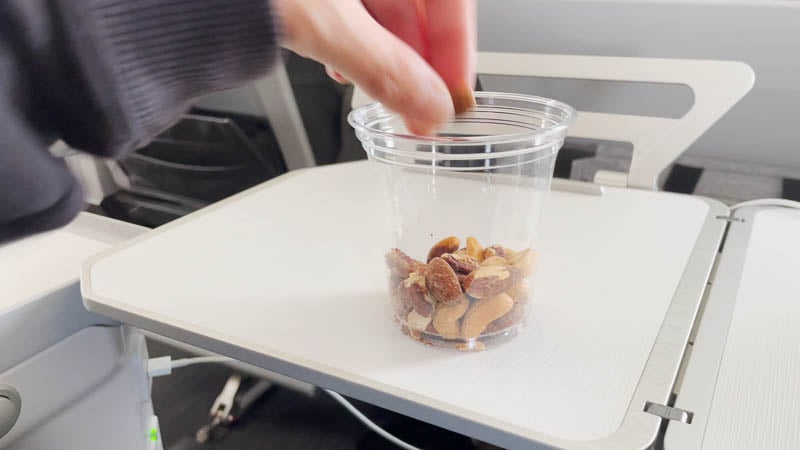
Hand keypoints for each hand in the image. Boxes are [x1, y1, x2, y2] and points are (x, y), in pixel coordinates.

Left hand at [275, 0, 475, 134]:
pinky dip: (354, 44)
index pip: (449, 0)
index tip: (454, 94)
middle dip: (419, 62)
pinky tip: (345, 69)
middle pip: (419, 10)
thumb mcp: (323, 22)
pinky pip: (351, 12)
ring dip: (386, 58)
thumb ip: (381, 65)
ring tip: (382, 96)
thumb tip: (429, 105)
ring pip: (384, 13)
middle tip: (421, 109)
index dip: (459, 48)